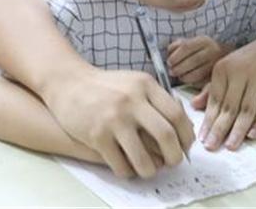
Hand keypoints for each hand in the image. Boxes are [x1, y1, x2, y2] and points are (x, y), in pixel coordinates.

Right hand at [43, 68, 194, 178]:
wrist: (70, 83)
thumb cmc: (109, 87)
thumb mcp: (137, 83)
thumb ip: (160, 100)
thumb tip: (185, 127)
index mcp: (146, 85)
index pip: (177, 114)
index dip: (186, 135)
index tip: (185, 146)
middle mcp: (132, 100)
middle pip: (166, 136)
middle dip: (174, 155)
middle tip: (173, 162)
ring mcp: (113, 119)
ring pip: (143, 157)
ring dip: (150, 170)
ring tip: (149, 170)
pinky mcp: (96, 136)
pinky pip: (120, 165)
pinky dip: (127, 171)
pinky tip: (127, 167)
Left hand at [168, 36, 232, 86]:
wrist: (224, 54)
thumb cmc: (203, 49)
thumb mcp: (192, 41)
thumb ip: (179, 45)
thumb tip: (169, 53)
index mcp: (204, 41)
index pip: (187, 47)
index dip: (175, 56)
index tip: (169, 62)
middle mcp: (212, 51)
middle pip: (192, 61)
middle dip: (178, 68)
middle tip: (171, 71)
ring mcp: (216, 64)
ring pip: (197, 74)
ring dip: (184, 77)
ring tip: (179, 76)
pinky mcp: (216, 75)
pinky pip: (202, 82)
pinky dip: (192, 82)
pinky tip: (189, 80)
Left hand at [194, 25, 255, 150]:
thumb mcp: (232, 66)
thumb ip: (214, 87)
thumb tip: (196, 105)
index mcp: (224, 67)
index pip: (214, 100)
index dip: (208, 121)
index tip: (202, 138)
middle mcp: (239, 71)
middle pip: (228, 107)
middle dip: (219, 129)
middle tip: (211, 146)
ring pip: (246, 110)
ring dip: (238, 130)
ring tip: (230, 146)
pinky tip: (252, 135)